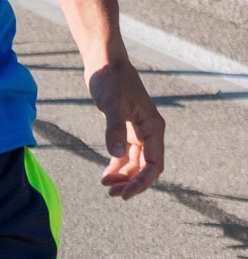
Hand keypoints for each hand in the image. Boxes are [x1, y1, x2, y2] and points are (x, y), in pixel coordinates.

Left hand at [87, 59, 164, 199]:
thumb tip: (116, 154)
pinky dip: (117, 165)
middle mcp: (149, 131)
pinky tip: (106, 175)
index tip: (126, 194)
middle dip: (130, 182)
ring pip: (134, 162)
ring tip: (106, 188)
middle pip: (145, 167)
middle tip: (112, 194)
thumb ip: (114, 129)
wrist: (104, 63)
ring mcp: (137, 130)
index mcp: (153, 127)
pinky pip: (125, 153)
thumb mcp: (113, 103)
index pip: (154, 164)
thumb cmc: (112, 80)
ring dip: (123, 176)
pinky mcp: (125, 128)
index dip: (142, 182)